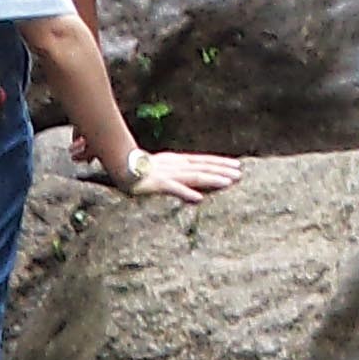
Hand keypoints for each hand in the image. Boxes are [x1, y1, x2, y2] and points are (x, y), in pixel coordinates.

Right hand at [107, 149, 243, 203]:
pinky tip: (199, 199)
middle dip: (222, 169)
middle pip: (203, 167)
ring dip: (212, 179)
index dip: (220, 163)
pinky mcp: (157, 184)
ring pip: (194, 176)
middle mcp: (175, 165)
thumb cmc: (137, 169)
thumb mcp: (160, 168)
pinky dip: (186, 193)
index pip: (202, 161)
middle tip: (241, 173)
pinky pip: (174, 189)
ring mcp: (167, 174)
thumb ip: (175, 172)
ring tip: (229, 182)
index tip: (237, 165)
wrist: (117, 165)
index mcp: (176, 161)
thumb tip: (190, 180)